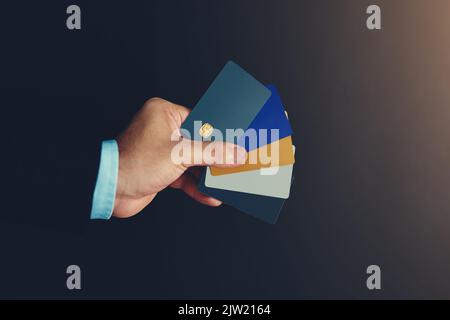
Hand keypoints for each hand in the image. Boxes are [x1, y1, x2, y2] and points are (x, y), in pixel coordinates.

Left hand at [113, 98, 246, 217]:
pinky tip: (210, 196)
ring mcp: (163, 151)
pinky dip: (196, 187)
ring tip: (225, 184)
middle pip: (199, 142)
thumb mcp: (180, 154)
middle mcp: (164, 130)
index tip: (237, 141)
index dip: (220, 133)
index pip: (201, 120)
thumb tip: (235, 153)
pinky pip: (185, 176)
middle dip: (215, 157)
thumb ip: (211, 153)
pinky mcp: (162, 170)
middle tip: (235, 164)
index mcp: (165, 113)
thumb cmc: (134, 163)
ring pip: (193, 161)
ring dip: (207, 176)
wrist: (109, 190)